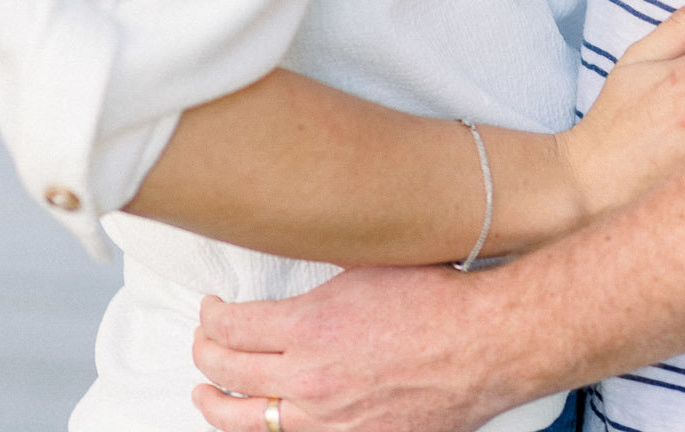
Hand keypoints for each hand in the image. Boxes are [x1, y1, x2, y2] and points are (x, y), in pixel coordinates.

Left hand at [192, 269, 504, 431]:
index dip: (210, 317)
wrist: (482, 344)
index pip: (230, 328)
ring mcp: (329, 421)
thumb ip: (317, 282)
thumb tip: (289, 271)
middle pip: (226, 375)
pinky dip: (269, 430)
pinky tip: (264, 419)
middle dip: (204, 355)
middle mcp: (309, 380)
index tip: (210, 308)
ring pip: (248, 422)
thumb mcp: (364, 268)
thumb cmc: (433, 298)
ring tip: (207, 394)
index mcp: (309, 327)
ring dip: (217, 406)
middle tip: (202, 342)